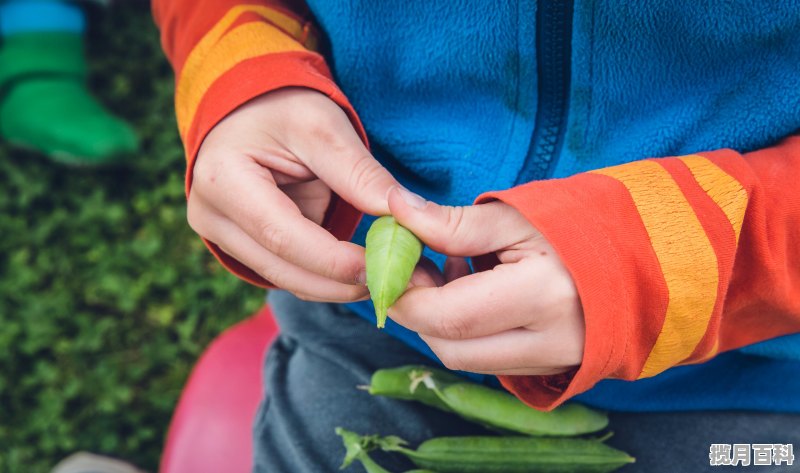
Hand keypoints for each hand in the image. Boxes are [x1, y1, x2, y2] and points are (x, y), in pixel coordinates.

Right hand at [188, 88, 399, 301]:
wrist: (249, 109)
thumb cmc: (282, 106)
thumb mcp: (323, 125)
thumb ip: (359, 172)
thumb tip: (406, 212)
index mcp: (223, 180)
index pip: (282, 236)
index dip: (334, 260)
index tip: (382, 269)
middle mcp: (211, 216)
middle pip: (282, 268)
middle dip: (340, 283)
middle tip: (395, 284)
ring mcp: (221, 236)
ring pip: (286, 278)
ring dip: (337, 286)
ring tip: (388, 279)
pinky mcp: (241, 246)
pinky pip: (288, 271)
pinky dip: (326, 277)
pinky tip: (363, 272)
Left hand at [387, 187, 584, 375]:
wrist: (649, 255)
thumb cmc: (583, 225)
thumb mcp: (517, 215)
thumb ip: (452, 223)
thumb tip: (395, 211)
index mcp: (543, 296)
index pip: (446, 316)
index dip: (404, 294)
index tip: (386, 264)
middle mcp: (550, 342)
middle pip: (450, 348)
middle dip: (416, 311)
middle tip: (413, 266)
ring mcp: (555, 362)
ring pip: (466, 360)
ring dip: (440, 322)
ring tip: (450, 271)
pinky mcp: (554, 368)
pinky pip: (489, 361)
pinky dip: (467, 332)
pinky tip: (476, 291)